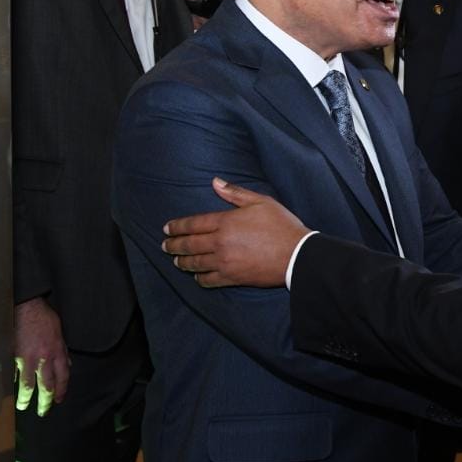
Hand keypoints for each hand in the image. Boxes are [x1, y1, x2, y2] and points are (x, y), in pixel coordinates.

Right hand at [13, 297, 70, 416]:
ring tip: (23, 406)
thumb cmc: (46, 319)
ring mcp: (28, 359)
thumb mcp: (61, 334)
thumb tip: (66, 365)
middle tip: (43, 411)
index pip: (62, 377)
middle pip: (46, 385)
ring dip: (26, 398)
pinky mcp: (14, 357)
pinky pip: (15, 374)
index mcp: (58, 353)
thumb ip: (63, 352)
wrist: (27, 309)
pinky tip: (13, 390)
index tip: (59, 400)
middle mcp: (44, 359)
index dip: (61, 390)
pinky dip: (14, 383)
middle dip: (45, 401)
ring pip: (28, 384)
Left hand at [163, 178, 309, 287]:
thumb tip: (215, 182)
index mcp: (226, 222)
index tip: (166, 228)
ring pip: (195, 263)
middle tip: (165, 246)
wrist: (296, 254)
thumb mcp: (261, 201)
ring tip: (176, 261)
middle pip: (189, 244)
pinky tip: (196, 275)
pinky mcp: (232, 278)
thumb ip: (235, 193)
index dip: (177, 226)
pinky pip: (208, 280)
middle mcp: (220, 243)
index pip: (193, 224)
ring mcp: (224, 262)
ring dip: (182, 262)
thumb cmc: (281, 225)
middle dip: (174, 245)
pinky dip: (199, 278)